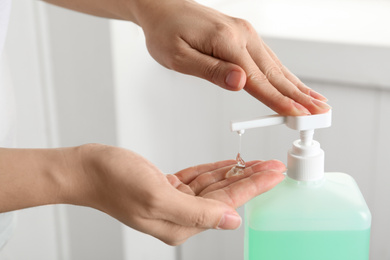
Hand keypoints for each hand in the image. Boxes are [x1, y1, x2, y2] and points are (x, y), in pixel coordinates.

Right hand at [72, 144, 284, 244]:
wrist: (87, 169)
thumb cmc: (113, 181)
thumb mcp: (156, 196)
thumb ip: (196, 213)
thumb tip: (232, 222)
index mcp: (179, 224)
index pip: (226, 205)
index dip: (252, 186)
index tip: (273, 174)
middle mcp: (179, 216)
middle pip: (224, 196)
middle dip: (251, 179)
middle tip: (273, 166)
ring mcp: (174, 202)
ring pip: (214, 186)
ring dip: (235, 172)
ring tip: (258, 162)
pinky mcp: (167, 187)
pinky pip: (198, 179)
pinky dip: (214, 170)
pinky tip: (229, 163)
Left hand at [132, 0, 329, 115]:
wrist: (162, 8)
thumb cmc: (165, 33)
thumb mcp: (179, 57)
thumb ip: (210, 70)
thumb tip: (240, 83)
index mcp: (227, 42)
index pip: (258, 80)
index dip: (280, 101)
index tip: (299, 115)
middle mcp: (242, 36)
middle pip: (275, 73)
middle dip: (299, 96)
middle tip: (320, 113)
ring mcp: (245, 34)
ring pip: (276, 66)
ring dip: (297, 86)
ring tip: (316, 100)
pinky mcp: (243, 36)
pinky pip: (268, 59)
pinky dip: (284, 74)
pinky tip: (293, 83)